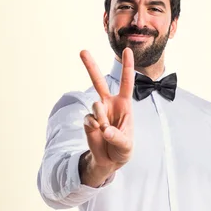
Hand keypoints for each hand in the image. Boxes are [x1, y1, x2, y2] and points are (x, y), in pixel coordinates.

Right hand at [80, 47, 134, 173]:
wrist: (110, 160)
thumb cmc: (123, 148)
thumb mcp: (126, 144)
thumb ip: (117, 136)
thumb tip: (104, 129)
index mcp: (124, 104)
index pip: (126, 82)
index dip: (127, 66)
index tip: (127, 50)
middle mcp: (109, 104)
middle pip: (98, 82)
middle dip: (90, 66)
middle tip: (82, 51)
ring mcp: (97, 112)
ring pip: (95, 105)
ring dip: (101, 118)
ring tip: (106, 129)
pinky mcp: (88, 121)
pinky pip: (89, 119)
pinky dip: (94, 127)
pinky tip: (99, 132)